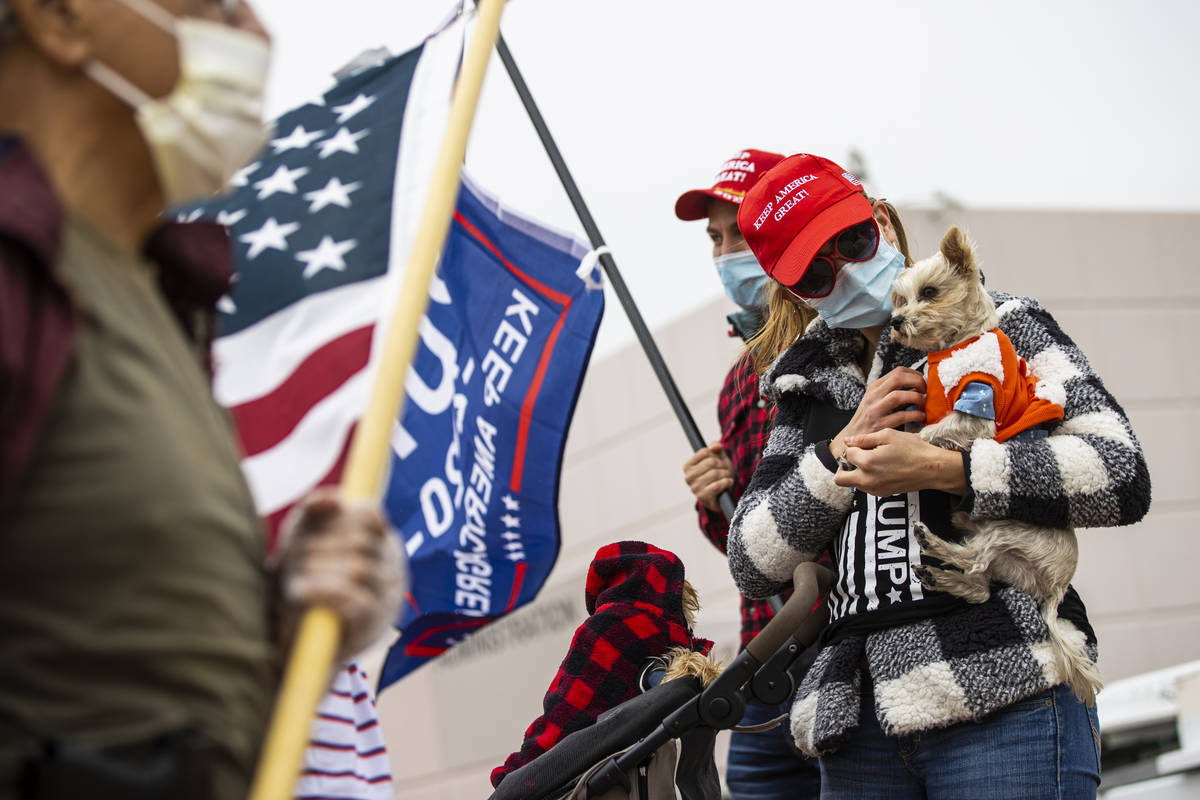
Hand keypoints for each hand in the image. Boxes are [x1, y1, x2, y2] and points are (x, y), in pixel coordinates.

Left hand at [275, 489, 405, 660]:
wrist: (292, 639)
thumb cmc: (302, 580)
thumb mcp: (302, 539)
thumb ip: (314, 512)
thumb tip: (333, 499)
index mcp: (381, 544)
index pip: (371, 515)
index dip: (338, 518)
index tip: (312, 532)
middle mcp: (392, 570)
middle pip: (360, 541)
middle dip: (318, 546)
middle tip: (292, 558)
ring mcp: (387, 599)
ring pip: (358, 568)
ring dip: (317, 569)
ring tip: (293, 579)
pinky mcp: (371, 627)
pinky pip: (355, 601)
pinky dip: (323, 592)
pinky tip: (301, 591)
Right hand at [683, 441, 733, 511]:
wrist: (721, 497)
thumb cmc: (719, 475)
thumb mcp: (718, 459)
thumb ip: (716, 448)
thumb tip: (714, 446)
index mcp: (688, 466)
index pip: (705, 452)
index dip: (716, 455)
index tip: (719, 461)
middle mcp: (688, 477)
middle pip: (711, 462)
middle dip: (723, 465)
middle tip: (725, 470)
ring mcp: (694, 487)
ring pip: (715, 473)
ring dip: (726, 474)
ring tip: (727, 477)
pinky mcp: (702, 496)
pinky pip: (717, 485)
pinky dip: (726, 482)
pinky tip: (728, 482)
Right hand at [829, 367, 925, 460]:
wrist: (854, 437)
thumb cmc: (869, 419)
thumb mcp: (876, 400)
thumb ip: (892, 392)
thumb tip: (917, 386)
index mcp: (874, 387)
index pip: (898, 371)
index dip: (915, 374)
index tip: (923, 382)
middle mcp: (873, 396)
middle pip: (898, 378)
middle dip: (917, 382)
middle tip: (925, 391)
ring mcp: (875, 410)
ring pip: (898, 396)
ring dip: (915, 398)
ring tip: (922, 403)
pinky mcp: (880, 425)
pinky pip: (901, 416)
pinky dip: (915, 415)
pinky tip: (920, 416)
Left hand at [833, 429, 966, 496]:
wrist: (932, 468)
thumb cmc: (913, 449)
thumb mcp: (888, 436)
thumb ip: (864, 439)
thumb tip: (848, 441)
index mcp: (867, 462)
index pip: (847, 454)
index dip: (854, 447)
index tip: (865, 444)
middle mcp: (868, 479)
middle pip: (840, 479)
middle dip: (844, 467)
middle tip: (857, 458)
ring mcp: (875, 489)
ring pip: (853, 484)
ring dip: (856, 473)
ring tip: (873, 462)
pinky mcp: (883, 494)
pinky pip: (866, 488)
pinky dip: (868, 479)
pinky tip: (882, 469)